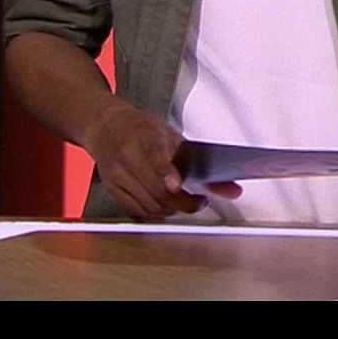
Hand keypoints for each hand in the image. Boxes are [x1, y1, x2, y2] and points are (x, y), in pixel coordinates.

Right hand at [83, 100, 214, 219]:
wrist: (105, 126)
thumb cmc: (142, 129)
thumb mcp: (172, 135)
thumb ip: (200, 161)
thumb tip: (232, 188)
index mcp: (146, 136)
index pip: (155, 156)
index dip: (166, 173)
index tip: (176, 184)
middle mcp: (128, 156)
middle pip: (156, 190)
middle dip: (182, 202)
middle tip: (199, 202)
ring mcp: (118, 174)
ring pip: (149, 205)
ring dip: (171, 209)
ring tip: (184, 202)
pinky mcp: (112, 189)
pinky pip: (138, 211)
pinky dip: (155, 212)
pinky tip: (165, 204)